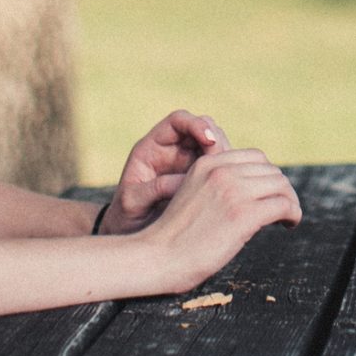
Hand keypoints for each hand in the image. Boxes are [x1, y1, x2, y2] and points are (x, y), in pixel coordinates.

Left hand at [101, 110, 228, 235]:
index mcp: (152, 147)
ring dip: (225, 157)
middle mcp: (174, 150)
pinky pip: (220, 167)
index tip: (209, 141)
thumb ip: (155, 188)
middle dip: (216, 141)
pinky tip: (229, 186)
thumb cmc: (125, 216)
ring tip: (225, 177)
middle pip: (203, 128)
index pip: (178, 121)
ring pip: (216, 146)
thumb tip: (185, 181)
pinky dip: (228, 172)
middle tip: (221, 164)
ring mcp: (189, 163)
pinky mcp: (201, 178)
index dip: (196, 124)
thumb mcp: (132, 202)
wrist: (131, 233)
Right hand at [144, 148, 301, 290]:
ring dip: (290, 201)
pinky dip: (293, 213)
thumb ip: (219, 186)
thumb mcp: (194, 195)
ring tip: (288, 218)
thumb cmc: (175, 236)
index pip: (254, 158)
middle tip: (282, 209)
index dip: (267, 176)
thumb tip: (256, 193)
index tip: (268, 195)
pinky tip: (289, 224)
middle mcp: (221, 171)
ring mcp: (233, 191)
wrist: (157, 258)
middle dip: (280, 189)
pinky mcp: (244, 214)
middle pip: (271, 171)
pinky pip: (284, 205)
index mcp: (207, 164)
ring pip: (281, 185)